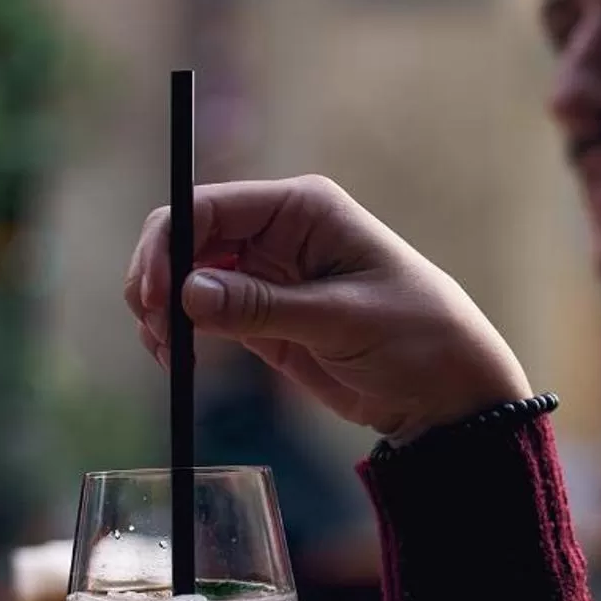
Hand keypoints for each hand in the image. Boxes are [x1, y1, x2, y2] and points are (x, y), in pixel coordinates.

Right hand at [125, 177, 531, 443]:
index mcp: (303, 210)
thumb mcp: (343, 321)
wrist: (448, 394)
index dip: (168, 244)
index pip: (209, 206)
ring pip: (184, 276)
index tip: (152, 295)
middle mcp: (277, 232)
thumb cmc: (419, 339)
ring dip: (162, 311)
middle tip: (155, 332)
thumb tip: (188, 292)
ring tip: (169, 356)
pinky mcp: (261, 316)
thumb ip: (263, 307)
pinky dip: (179, 333)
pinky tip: (178, 361)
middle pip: (185, 237)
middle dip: (158, 280)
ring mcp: (265, 274)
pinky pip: (201, 313)